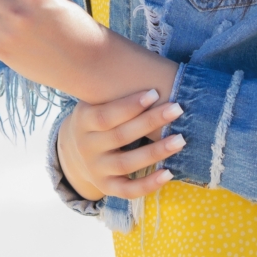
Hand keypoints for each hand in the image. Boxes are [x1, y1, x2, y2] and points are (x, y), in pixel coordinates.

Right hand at [57, 89, 185, 200]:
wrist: (75, 151)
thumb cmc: (98, 116)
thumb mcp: (96, 101)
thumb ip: (115, 92)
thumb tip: (151, 66)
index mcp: (83, 121)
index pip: (106, 115)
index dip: (130, 105)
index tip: (155, 92)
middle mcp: (87, 147)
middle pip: (121, 137)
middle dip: (151, 121)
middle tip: (178, 108)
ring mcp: (96, 170)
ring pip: (127, 164)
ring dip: (155, 152)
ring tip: (180, 139)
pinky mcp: (106, 187)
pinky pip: (128, 190)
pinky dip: (149, 184)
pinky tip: (169, 172)